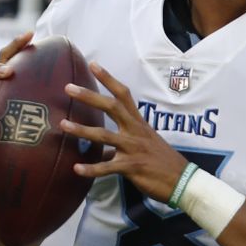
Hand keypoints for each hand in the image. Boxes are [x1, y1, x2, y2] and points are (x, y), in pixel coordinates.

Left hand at [59, 62, 189, 202]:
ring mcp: (133, 148)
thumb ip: (121, 146)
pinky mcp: (132, 167)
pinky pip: (108, 168)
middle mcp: (135, 131)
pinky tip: (76, 169)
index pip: (123, 95)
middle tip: (68, 87)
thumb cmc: (162, 162)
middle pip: (112, 107)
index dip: (108, 79)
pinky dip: (92, 169)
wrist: (182, 180)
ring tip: (63, 125)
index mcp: (138, 123)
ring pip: (104, 135)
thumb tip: (103, 153)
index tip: (93, 65)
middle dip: (89, 96)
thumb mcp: (144, 146)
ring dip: (82, 130)